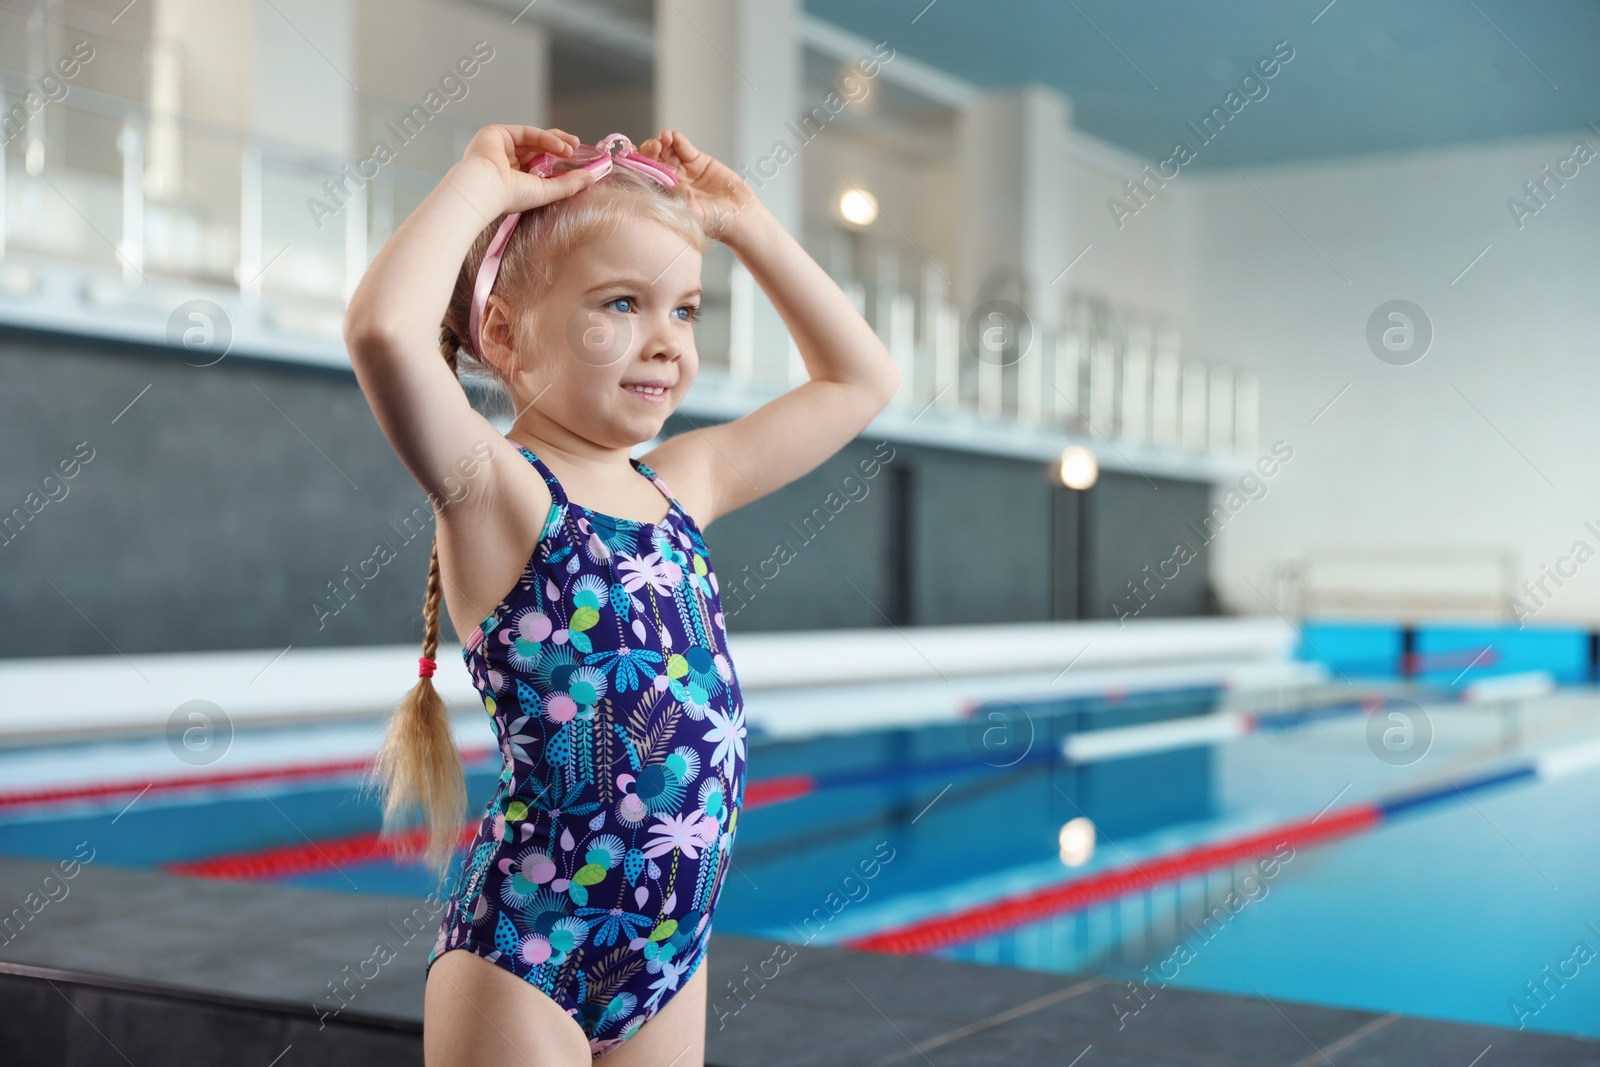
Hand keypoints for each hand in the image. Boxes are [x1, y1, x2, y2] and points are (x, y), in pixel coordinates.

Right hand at [457, 124, 596, 215]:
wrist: (484, 188)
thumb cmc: (509, 196)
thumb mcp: (545, 191)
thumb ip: (567, 184)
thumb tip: (592, 178)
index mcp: (513, 177)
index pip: (540, 164)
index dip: (558, 160)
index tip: (578, 161)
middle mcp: (506, 161)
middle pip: (538, 148)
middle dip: (559, 146)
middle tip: (577, 147)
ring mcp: (501, 146)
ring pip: (534, 138)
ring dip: (555, 142)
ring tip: (572, 148)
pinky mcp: (497, 133)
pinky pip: (527, 132)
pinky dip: (545, 137)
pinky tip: (560, 146)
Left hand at [638, 129, 758, 241]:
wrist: (740, 215)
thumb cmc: (715, 221)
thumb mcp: (695, 215)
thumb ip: (685, 201)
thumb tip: (677, 186)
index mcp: (665, 195)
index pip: (647, 177)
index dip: (640, 165)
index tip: (637, 157)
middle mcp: (671, 180)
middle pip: (655, 161)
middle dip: (651, 151)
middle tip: (654, 146)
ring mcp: (684, 169)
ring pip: (668, 151)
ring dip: (664, 141)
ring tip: (665, 137)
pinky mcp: (699, 161)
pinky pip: (685, 148)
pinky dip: (679, 141)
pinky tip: (675, 136)